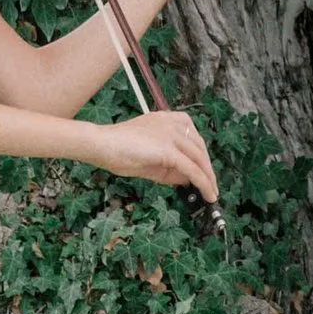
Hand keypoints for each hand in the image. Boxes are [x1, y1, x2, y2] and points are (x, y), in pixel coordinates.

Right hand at [94, 108, 218, 200]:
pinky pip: (192, 168)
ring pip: (199, 159)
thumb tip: (187, 179)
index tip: (204, 172)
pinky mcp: (169, 149)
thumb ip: (169, 167)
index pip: (192, 138)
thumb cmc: (118, 150)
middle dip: (207, 169)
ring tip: (211, 194)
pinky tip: (207, 194)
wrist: (101, 144)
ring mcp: (172, 134)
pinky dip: (203, 183)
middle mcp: (173, 123)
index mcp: (168, 119)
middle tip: (210, 187)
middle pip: (199, 148)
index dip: (200, 158)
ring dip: (208, 178)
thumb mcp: (149, 160)